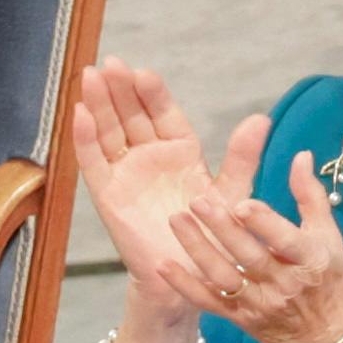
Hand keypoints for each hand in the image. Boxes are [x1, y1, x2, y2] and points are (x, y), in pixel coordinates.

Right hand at [71, 59, 238, 319]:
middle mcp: (151, 156)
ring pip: (109, 131)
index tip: (145, 73)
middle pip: (131, 115)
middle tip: (112, 63)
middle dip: (121, 89)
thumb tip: (262, 119)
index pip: (163, 113)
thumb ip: (243, 156)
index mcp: (180, 150)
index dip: (152, 93)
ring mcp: (127, 173)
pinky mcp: (109, 194)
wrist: (192, 278)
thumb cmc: (215, 237)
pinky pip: (94, 162)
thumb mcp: (232, 193)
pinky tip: (80, 113)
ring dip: (99, 104)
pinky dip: (86, 138)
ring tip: (91, 75)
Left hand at [181, 145, 342, 342]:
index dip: (263, 223)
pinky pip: (208, 302)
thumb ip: (311, 196)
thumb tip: (300, 155)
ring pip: (224, 276)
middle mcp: (283, 284)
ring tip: (177, 220)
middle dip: (222, 229)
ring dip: (198, 249)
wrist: (323, 342)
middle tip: (197, 200)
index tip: (242, 202)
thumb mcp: (330, 238)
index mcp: (310, 261)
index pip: (285, 240)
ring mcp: (258, 303)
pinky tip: (164, 265)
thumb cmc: (330, 283)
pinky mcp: (239, 317)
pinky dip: (185, 285)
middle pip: (249, 255)